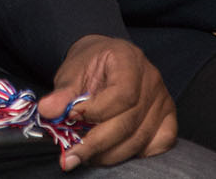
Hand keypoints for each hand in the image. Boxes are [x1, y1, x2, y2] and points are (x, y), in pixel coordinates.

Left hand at [39, 35, 174, 171]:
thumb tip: (47, 111)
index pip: (121, 94)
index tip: (72, 118)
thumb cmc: (90, 64)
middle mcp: (151, 80)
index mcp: (129, 59)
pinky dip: (134, 154)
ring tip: (83, 156)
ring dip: (109, 154)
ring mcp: (162, 100)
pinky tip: (111, 152)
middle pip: (129, 121)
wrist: (105, 59)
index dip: (96, 111)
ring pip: (139, 138)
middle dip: (97, 143)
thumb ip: (62, 93)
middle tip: (71, 155)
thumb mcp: (71, 71)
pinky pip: (157, 145)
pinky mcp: (168, 118)